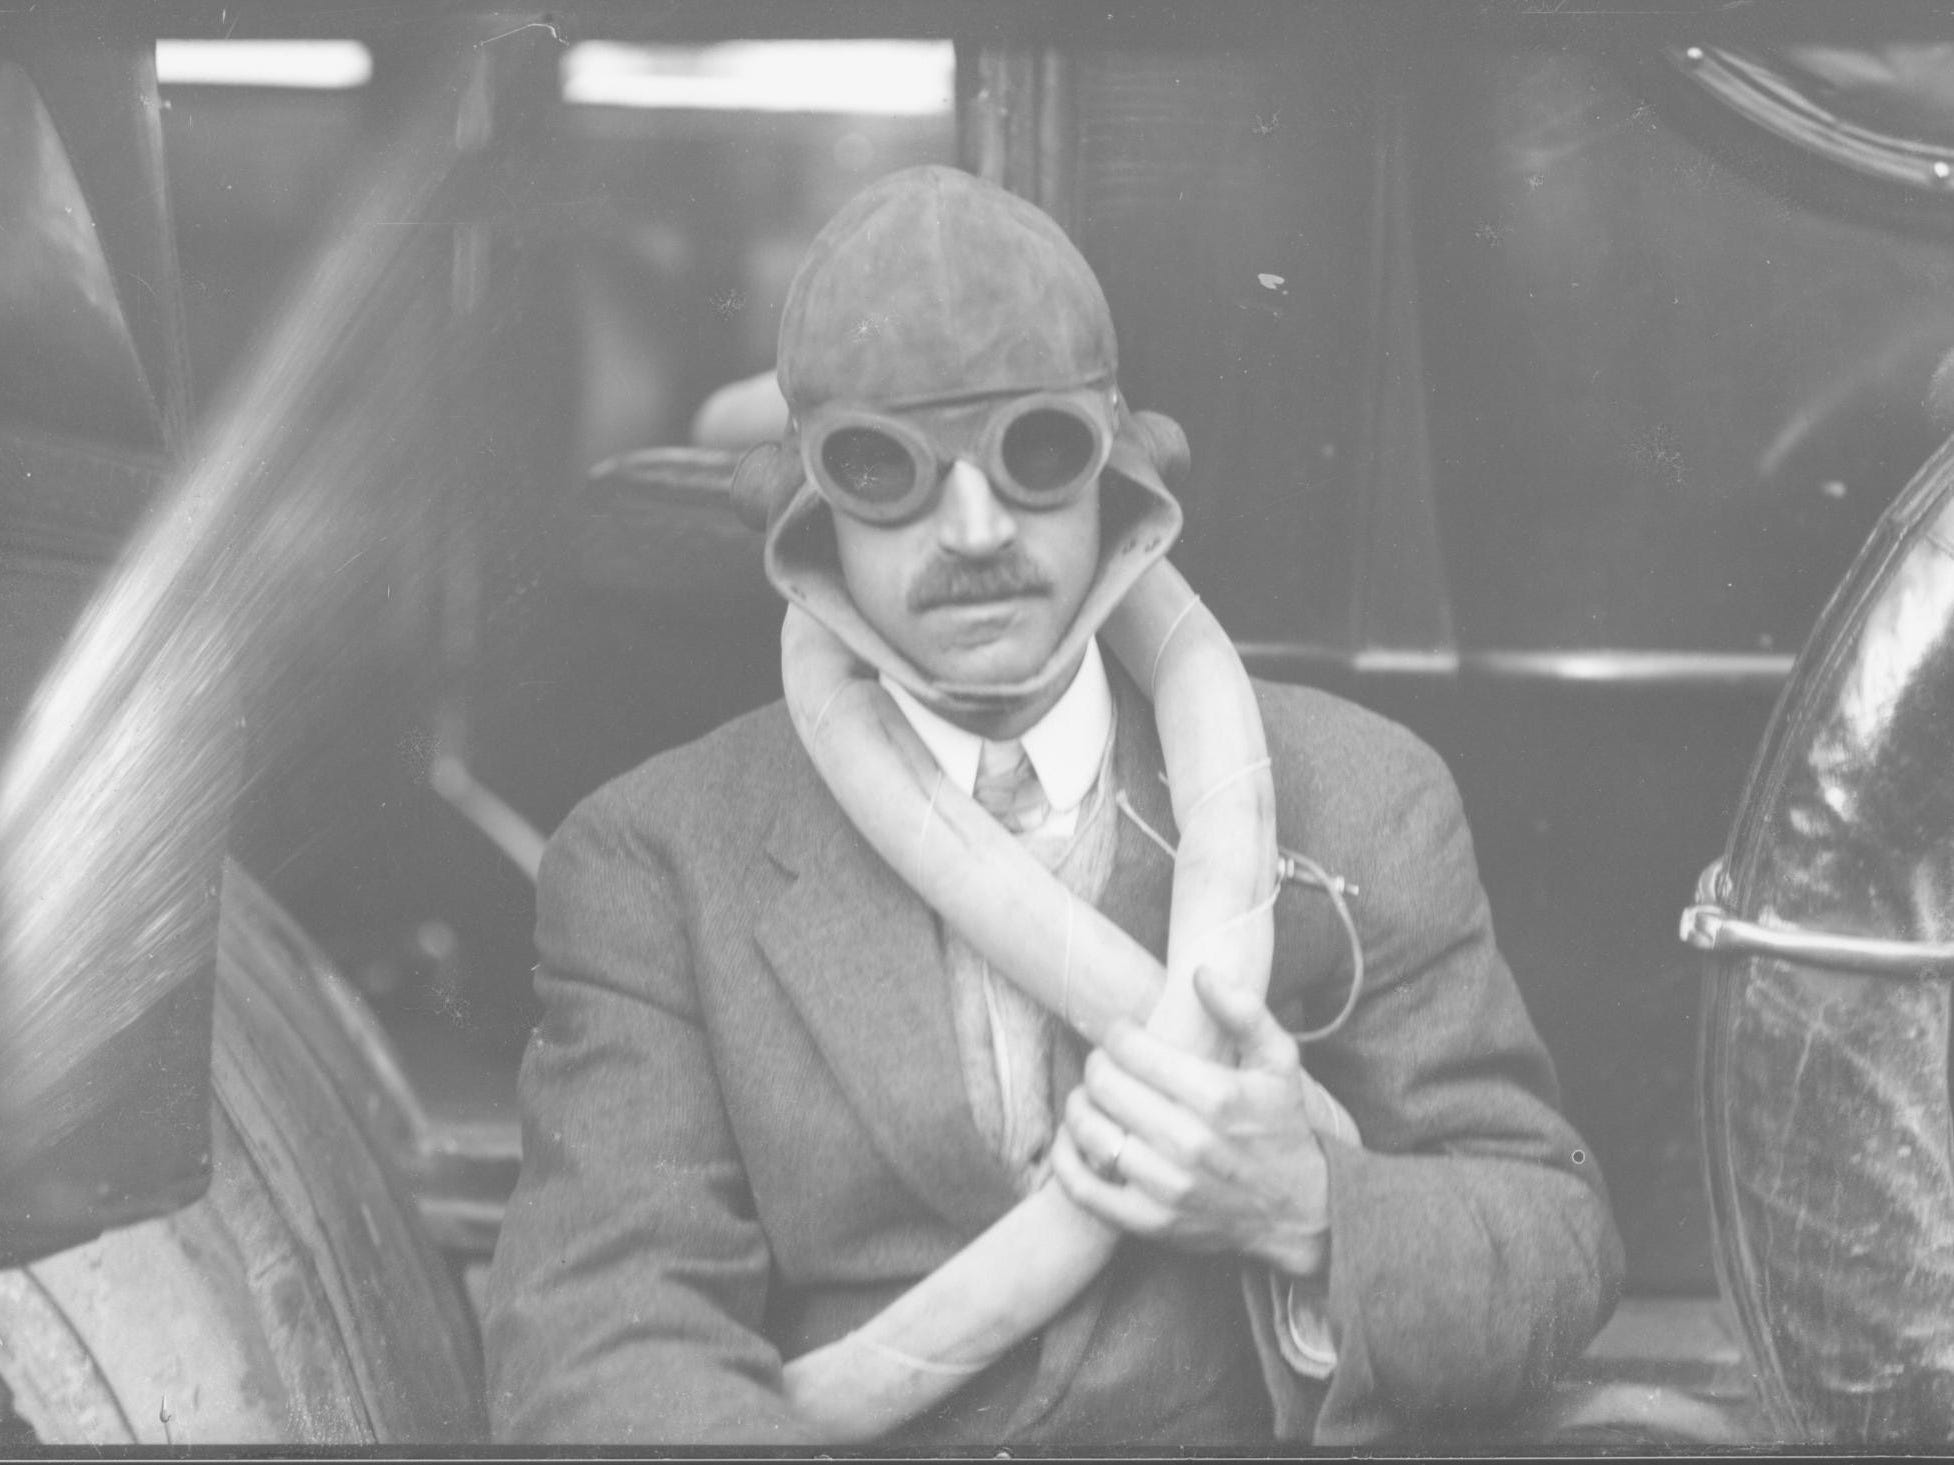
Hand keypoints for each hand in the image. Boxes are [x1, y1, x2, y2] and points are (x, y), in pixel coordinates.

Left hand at [1053, 966, 1340, 1277]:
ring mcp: (1167, 1186)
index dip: (1118, 1032)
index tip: (1123, 1033)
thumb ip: (1244, 1011)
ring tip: (1093, 1096)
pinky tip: (1073, 1137)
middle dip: (1097, 1063)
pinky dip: (1066, 1159)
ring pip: (1090, 1130)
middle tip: (1107, 1063)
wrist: (1298, 1211)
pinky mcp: (1150, 1221)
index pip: (1132, 1048)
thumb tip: (1200, 973)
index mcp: (1217, 1097)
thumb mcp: (1280, 1062)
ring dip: (1080, 1104)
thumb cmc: (1282, 1127)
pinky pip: (1084, 1188)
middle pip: (1105, 1084)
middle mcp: (1189, 1142)